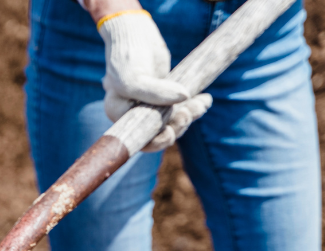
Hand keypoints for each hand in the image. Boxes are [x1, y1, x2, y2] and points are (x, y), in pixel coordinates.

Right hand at [98, 9, 211, 151]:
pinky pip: (181, 108)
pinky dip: (195, 106)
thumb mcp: (134, 77)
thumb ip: (154, 92)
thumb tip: (184, 98)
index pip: (138, 140)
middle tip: (187, 113)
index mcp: (119, 115)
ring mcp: (150, 107)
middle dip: (176, 126)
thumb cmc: (127, 57)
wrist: (135, 36)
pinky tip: (205, 100)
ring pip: (173, 122)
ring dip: (189, 115)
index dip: (156, 142)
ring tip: (201, 104)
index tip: (171, 132)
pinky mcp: (165, 97)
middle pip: (158, 133)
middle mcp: (133, 115)